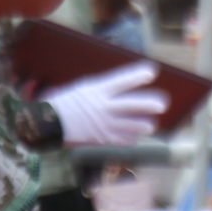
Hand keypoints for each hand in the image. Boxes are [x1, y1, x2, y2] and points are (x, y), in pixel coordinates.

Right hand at [43, 63, 168, 148]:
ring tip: (150, 122)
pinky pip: (127, 139)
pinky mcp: (104, 139)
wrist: (48, 124)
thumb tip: (124, 86)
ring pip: (138, 125)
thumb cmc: (65, 102)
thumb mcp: (83, 88)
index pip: (123, 80)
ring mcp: (106, 124)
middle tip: (163, 103)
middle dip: (154, 103)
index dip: (139, 75)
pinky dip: (133, 136)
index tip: (152, 71)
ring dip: (147, 123)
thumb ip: (104, 88)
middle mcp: (104, 106)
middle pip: (137, 104)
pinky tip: (134, 134)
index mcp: (97, 90)